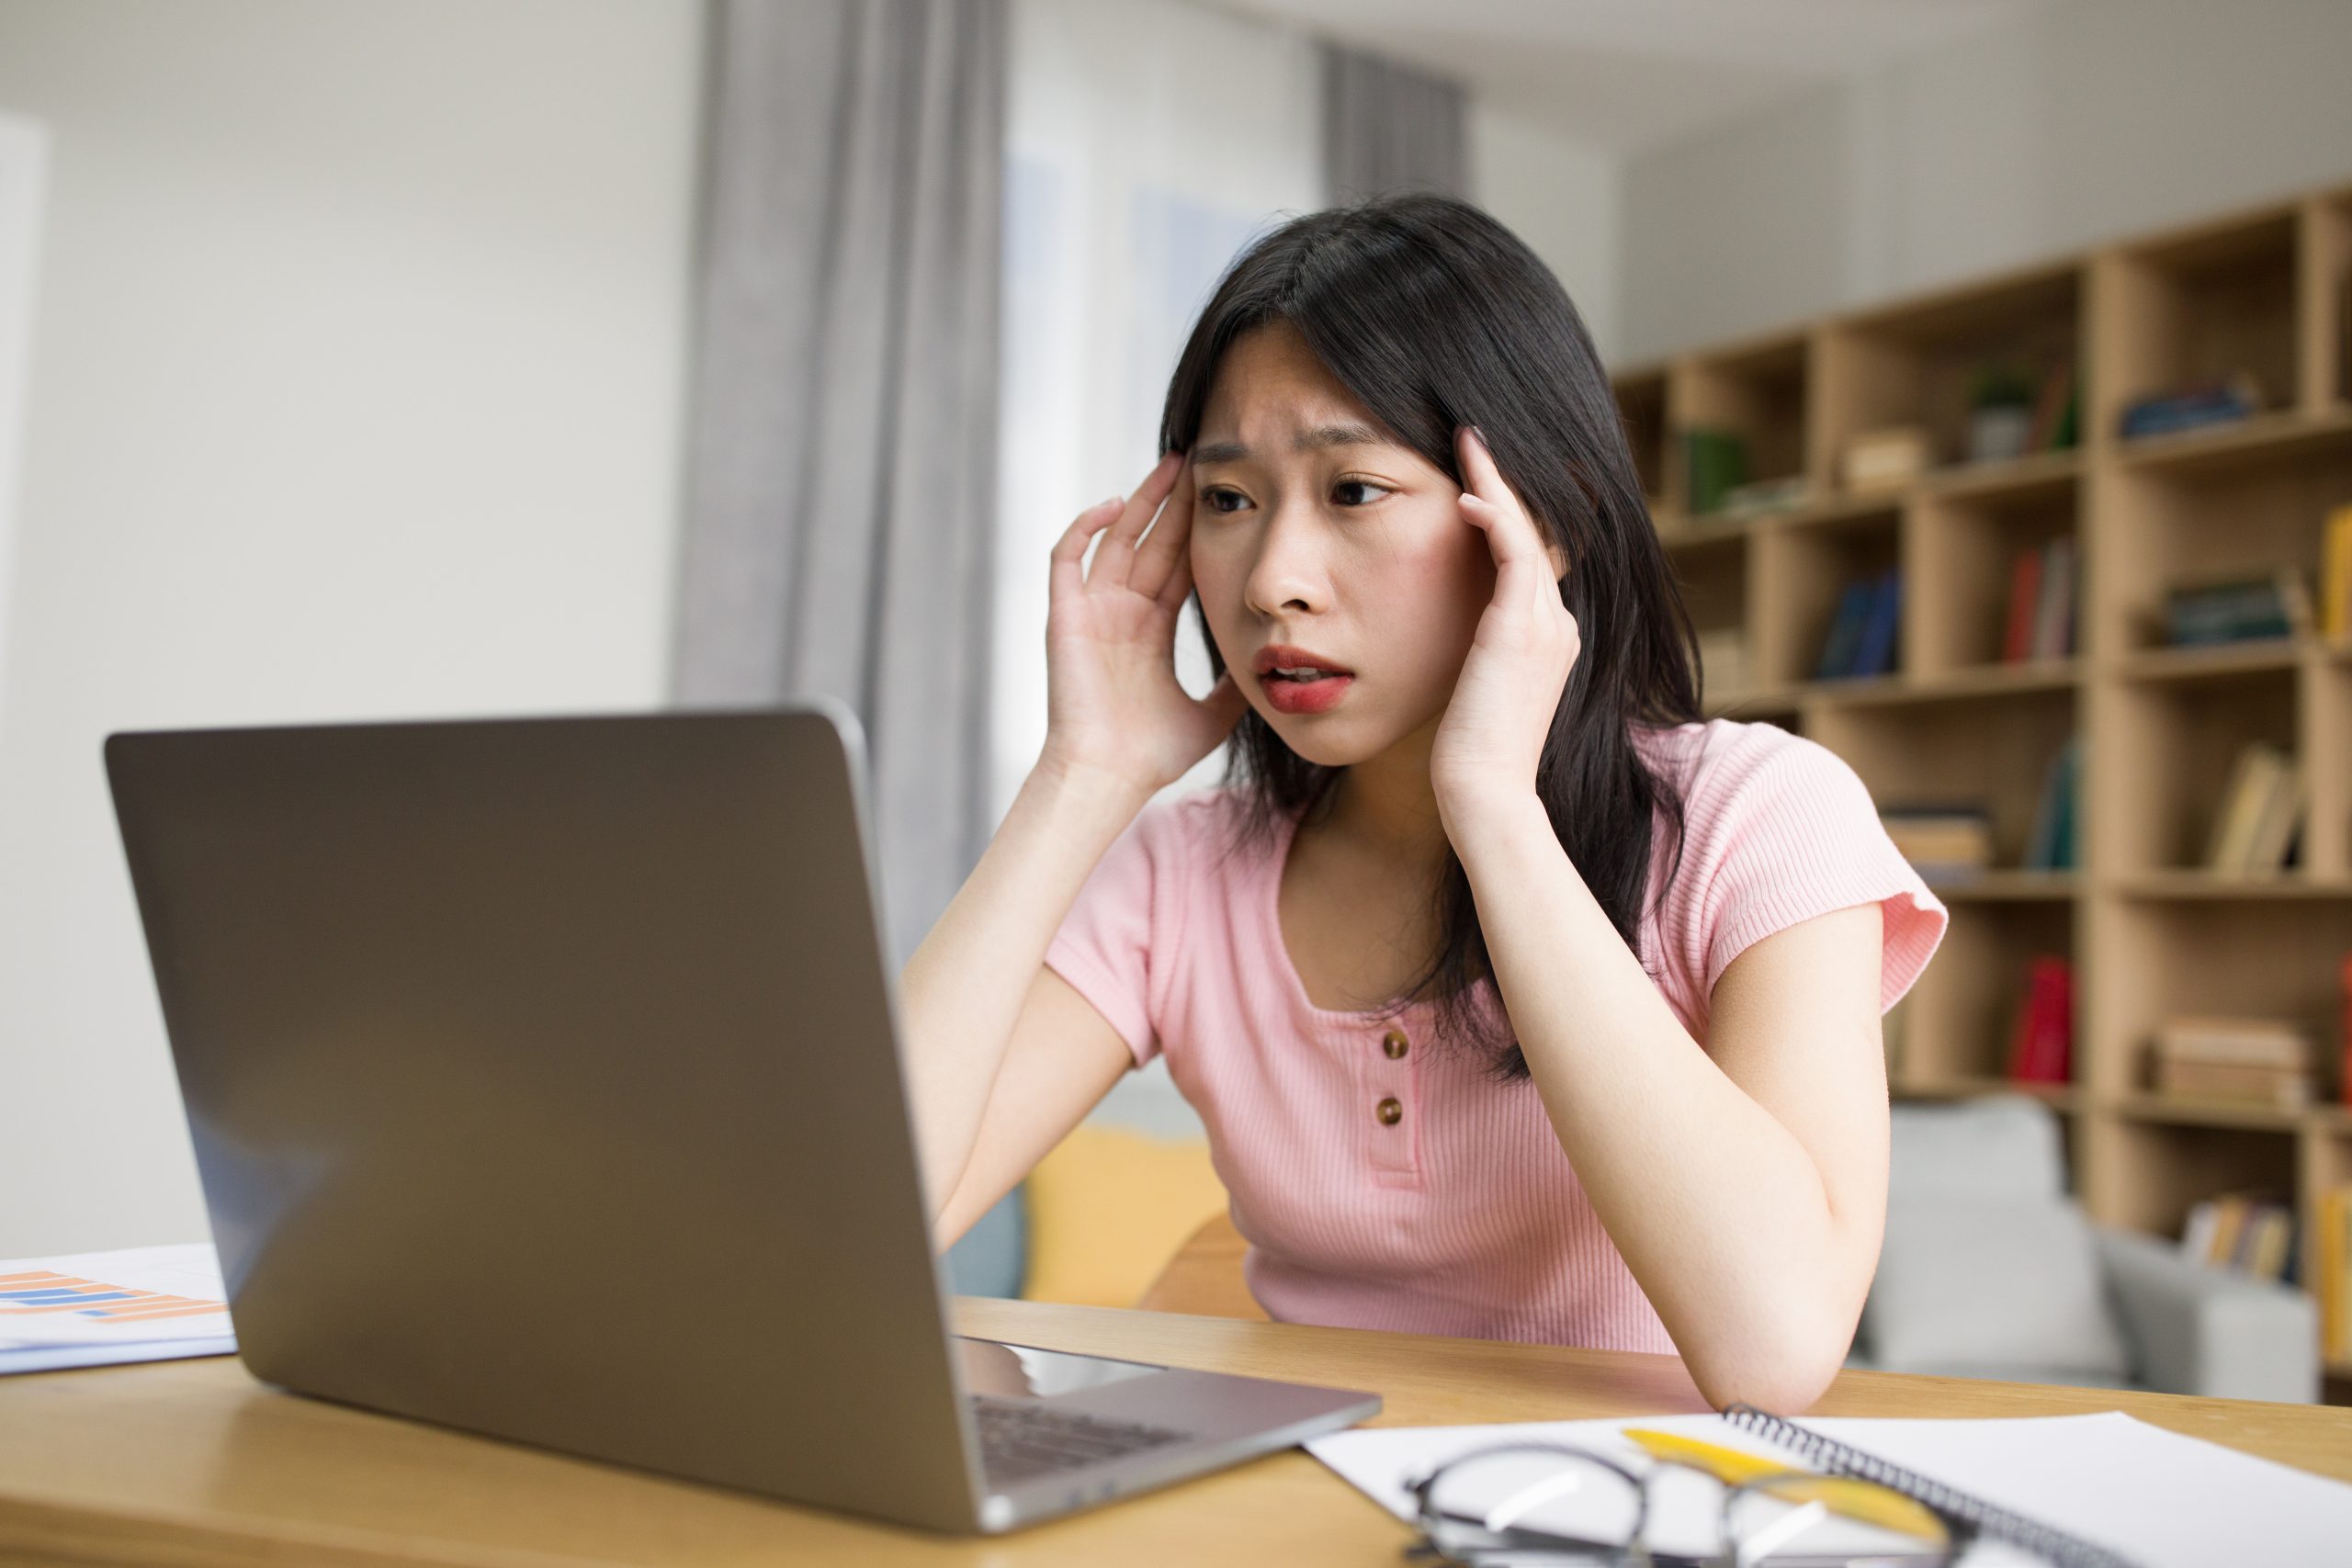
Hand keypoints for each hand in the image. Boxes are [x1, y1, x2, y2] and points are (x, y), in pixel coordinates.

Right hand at [1038, 451, 1247, 798]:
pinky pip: (1067, 559)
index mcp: (1151, 629)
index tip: (1223, 497)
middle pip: (1152, 542)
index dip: (1197, 530)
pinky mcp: (1065, 617)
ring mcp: (1092, 612)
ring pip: (1115, 539)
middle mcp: (1121, 613)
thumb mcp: (1212, 713)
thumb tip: (1273, 664)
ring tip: (1169, 465)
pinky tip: (1114, 505)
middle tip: (1199, 462)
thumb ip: (1236, 686)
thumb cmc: (1152, 756)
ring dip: (1140, 501)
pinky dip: (1084, 528)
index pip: (1178, 564)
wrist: (1109, 777)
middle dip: (1175, 503)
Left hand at [1429, 427, 1579, 809]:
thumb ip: (1473, 653)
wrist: (1484, 792)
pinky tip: (1468, 496)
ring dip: (1496, 482)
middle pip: (1536, 531)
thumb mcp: (1473, 690)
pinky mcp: (1522, 628)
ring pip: (1528, 530)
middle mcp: (1558, 624)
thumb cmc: (1468, 755)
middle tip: (1472, 436)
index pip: (1531, 556)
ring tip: (1468, 442)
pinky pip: (1516, 552)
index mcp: (1550, 637)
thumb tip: (1447, 635)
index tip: (1475, 477)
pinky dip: (1496, 517)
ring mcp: (1548, 624)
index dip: (1508, 510)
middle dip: (1505, 480)